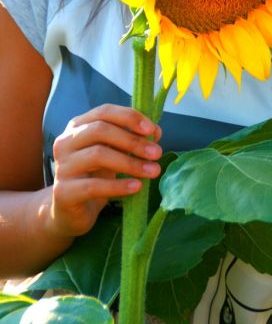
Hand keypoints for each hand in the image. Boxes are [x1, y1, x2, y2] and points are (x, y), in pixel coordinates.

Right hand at [49, 104, 162, 238]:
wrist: (69, 212)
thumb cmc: (94, 176)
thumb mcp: (113, 153)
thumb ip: (131, 139)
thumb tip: (155, 132)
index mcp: (77, 126)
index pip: (104, 112)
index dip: (129, 117)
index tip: (152, 129)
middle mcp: (65, 142)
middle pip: (100, 130)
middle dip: (132, 140)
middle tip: (157, 153)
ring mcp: (62, 167)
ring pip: (97, 155)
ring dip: (130, 163)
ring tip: (153, 171)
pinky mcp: (63, 192)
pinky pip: (93, 186)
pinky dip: (118, 186)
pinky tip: (137, 187)